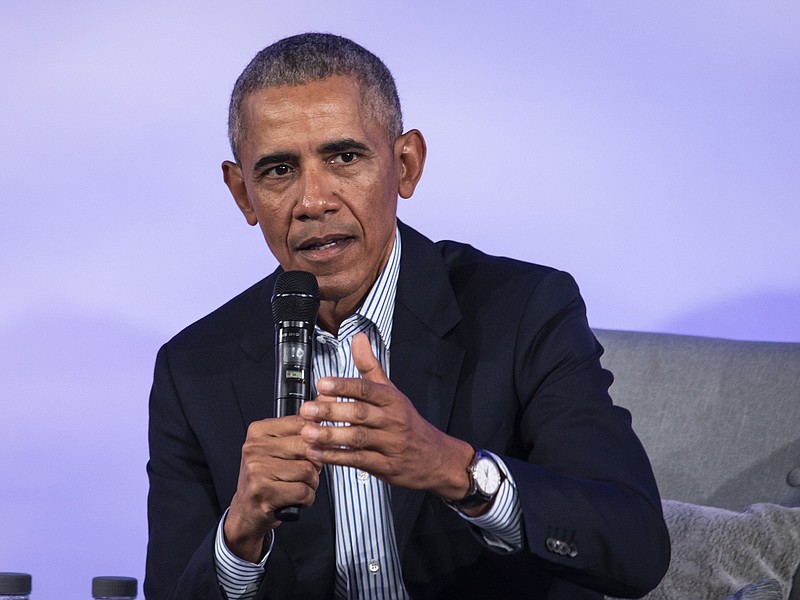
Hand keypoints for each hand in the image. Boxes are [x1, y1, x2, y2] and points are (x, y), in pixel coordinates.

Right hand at [224, 415, 321, 561]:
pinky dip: (307, 499)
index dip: (316, 439)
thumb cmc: (266, 476)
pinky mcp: (263, 491)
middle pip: (308, 446)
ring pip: (308, 470)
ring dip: (311, 483)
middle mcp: (255, 447)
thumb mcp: (277, 447)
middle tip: (306, 471)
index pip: (302, 423)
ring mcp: (257, 469)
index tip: (312, 449)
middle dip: (315, 463)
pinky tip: (295, 498)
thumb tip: (327, 404)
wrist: (245, 510)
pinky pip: (303, 491)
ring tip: (298, 485)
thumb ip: (299, 430)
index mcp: (259, 431)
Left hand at [299, 333, 473, 499]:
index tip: (322, 383)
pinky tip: (317, 453)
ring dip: (331, 436)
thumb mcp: (392, 391)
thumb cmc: (408, 423)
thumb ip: (370, 366)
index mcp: (392, 399)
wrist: (436, 458)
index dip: (345, 385)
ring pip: (359, 438)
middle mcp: (393, 420)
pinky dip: (336, 458)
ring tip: (308, 432)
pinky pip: (359, 461)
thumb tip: (358, 337)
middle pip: (361, 413)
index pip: (368, 389)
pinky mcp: (386, 467)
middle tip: (307, 409)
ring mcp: (390, 444)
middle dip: (332, 410)